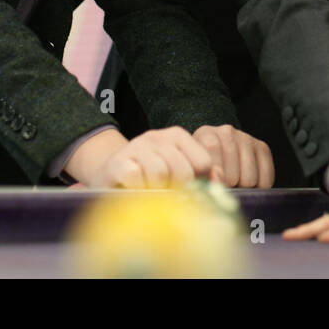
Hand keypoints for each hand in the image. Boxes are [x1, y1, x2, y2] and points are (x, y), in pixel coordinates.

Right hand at [65, 125, 273, 188]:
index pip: (204, 161)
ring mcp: (137, 146)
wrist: (107, 172)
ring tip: (149, 189)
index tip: (186, 187)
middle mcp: (158, 136)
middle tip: (166, 192)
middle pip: (184, 170)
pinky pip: (136, 178)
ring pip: (160, 174)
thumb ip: (199, 173)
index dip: (199, 180)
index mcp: (177, 136)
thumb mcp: (175, 168)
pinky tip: (134, 188)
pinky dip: (137, 189)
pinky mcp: (119, 161)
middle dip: (177, 188)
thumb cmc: (149, 174)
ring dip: (156, 190)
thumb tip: (220, 180)